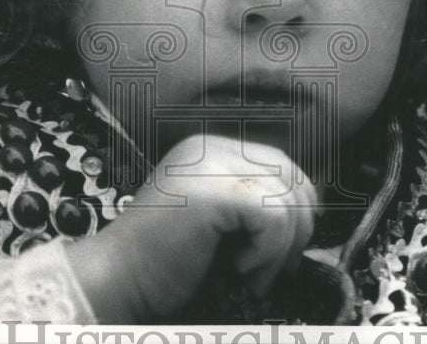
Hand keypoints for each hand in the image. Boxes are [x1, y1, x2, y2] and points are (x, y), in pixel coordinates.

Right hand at [63, 134, 316, 321]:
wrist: (118, 279)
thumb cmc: (166, 261)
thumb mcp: (216, 218)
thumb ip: (251, 200)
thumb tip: (309, 208)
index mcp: (211, 148)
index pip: (282, 165)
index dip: (298, 207)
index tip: (286, 248)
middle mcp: (211, 147)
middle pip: (292, 178)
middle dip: (297, 229)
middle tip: (272, 268)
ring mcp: (210, 165)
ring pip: (289, 202)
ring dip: (281, 251)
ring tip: (253, 276)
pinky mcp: (213, 192)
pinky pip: (275, 219)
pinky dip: (269, 254)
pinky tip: (242, 270)